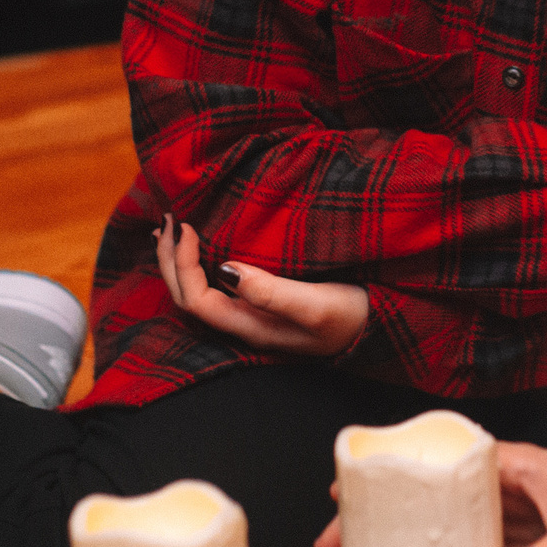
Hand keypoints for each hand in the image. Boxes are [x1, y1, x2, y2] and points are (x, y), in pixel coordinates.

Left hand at [153, 214, 368, 356]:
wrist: (379, 327)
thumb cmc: (352, 316)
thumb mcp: (316, 305)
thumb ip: (271, 292)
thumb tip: (225, 270)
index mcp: (251, 327)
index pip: (196, 299)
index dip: (183, 263)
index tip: (188, 225)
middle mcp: (244, 324)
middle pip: (188, 298)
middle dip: (170, 260)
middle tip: (167, 219)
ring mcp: (251, 316)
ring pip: (198, 293)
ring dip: (178, 262)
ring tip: (167, 230)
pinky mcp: (262, 305)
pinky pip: (215, 286)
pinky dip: (196, 263)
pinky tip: (198, 246)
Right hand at [312, 442, 546, 546]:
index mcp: (522, 463)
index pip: (444, 458)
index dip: (395, 469)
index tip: (353, 486)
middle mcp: (520, 485)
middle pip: (440, 492)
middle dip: (391, 511)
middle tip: (341, 536)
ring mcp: (528, 516)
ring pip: (458, 522)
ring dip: (419, 538)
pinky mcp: (541, 546)